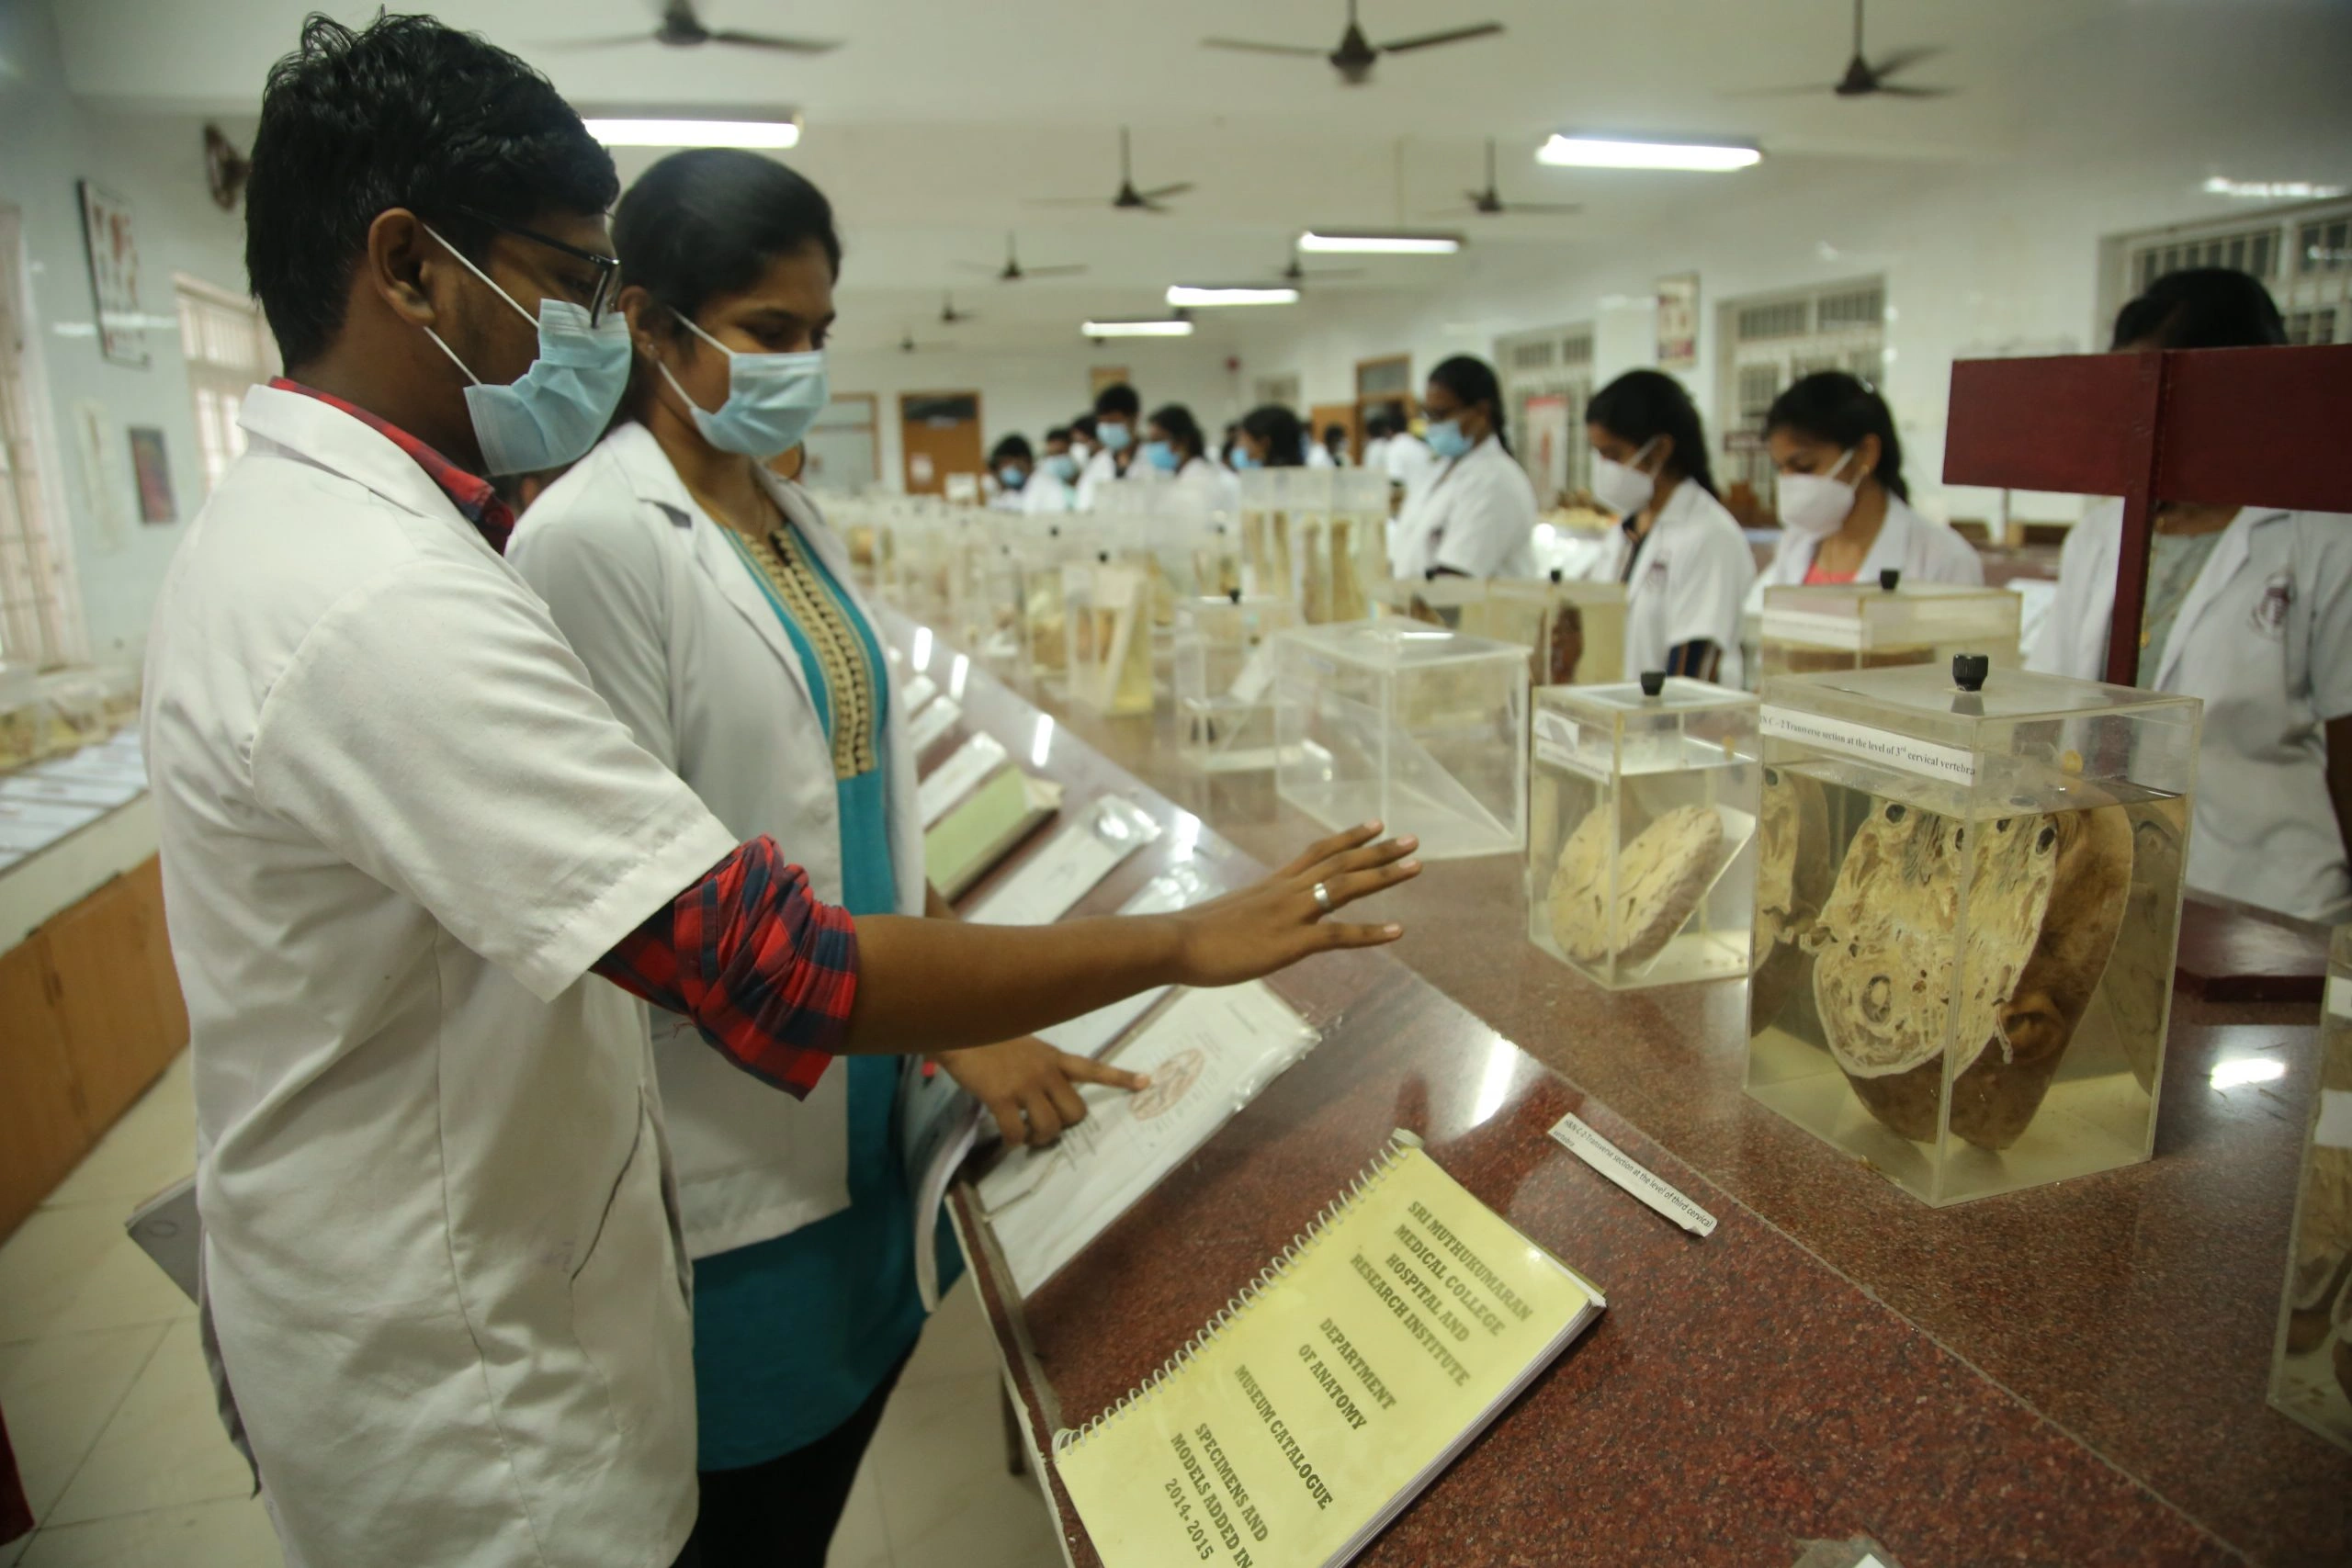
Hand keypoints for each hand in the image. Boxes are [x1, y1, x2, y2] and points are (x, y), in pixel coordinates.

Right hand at [935, 1035, 1148, 1146]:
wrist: (959, 1031)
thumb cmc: (989, 1038)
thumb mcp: (1026, 1045)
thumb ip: (1041, 1065)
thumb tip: (1044, 1093)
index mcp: (1054, 1057)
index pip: (1094, 1068)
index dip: (1120, 1078)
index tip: (1146, 1082)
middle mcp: (1046, 1071)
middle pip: (1077, 1112)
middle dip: (1065, 1126)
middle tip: (1046, 1126)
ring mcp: (1025, 1085)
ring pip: (1051, 1127)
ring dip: (1040, 1139)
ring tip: (1027, 1136)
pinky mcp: (1002, 1098)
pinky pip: (1017, 1133)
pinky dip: (1014, 1142)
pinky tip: (1008, 1138)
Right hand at [1169, 823, 1418, 987]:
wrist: (1173, 942)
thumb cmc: (1190, 936)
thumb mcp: (1225, 916)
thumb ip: (1247, 915)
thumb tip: (1249, 923)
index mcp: (1271, 885)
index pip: (1317, 853)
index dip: (1348, 838)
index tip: (1374, 825)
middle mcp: (1286, 891)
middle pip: (1340, 862)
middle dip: (1378, 850)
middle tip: (1412, 839)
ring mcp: (1290, 914)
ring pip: (1346, 887)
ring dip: (1383, 875)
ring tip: (1416, 866)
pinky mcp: (1291, 942)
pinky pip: (1339, 935)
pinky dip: (1371, 933)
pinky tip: (1398, 932)